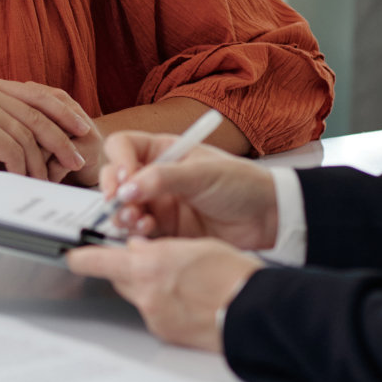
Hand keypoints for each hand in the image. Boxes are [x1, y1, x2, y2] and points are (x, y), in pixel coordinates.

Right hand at [0, 77, 94, 203]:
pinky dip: (21, 169)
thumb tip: (65, 127)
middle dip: (62, 139)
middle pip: (38, 114)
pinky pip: (14, 150)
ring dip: (40, 163)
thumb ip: (17, 122)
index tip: (84, 130)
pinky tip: (21, 181)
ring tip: (43, 181)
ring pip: (28, 136)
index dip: (65, 112)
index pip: (38, 94)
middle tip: (77, 160)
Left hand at [65, 237, 260, 352]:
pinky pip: (154, 314)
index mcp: (149, 264)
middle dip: (128, 267)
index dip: (82, 257)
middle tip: (151, 260)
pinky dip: (163, 306)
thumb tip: (142, 248)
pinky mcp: (165, 334)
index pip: (98, 260)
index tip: (71, 255)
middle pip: (119, 276)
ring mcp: (155, 316)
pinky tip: (188, 301)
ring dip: (149, 287)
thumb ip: (161, 247)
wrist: (254, 313)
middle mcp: (146, 292)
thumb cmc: (233, 275)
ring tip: (183, 282)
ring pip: (138, 295)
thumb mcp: (194, 245)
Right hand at [98, 131, 278, 250]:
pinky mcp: (165, 229)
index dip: (118, 162)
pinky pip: (139, 231)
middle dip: (114, 194)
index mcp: (163, 151)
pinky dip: (136, 233)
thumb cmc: (241, 184)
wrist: (267, 217)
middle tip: (122, 207)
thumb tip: (127, 188)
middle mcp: (155, 175)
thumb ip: (163, 179)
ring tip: (137, 222)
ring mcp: (159, 203)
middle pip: (116, 179)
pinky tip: (148, 234)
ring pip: (123, 207)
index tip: (125, 180)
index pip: (123, 147)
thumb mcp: (202, 174)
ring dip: (123, 215)